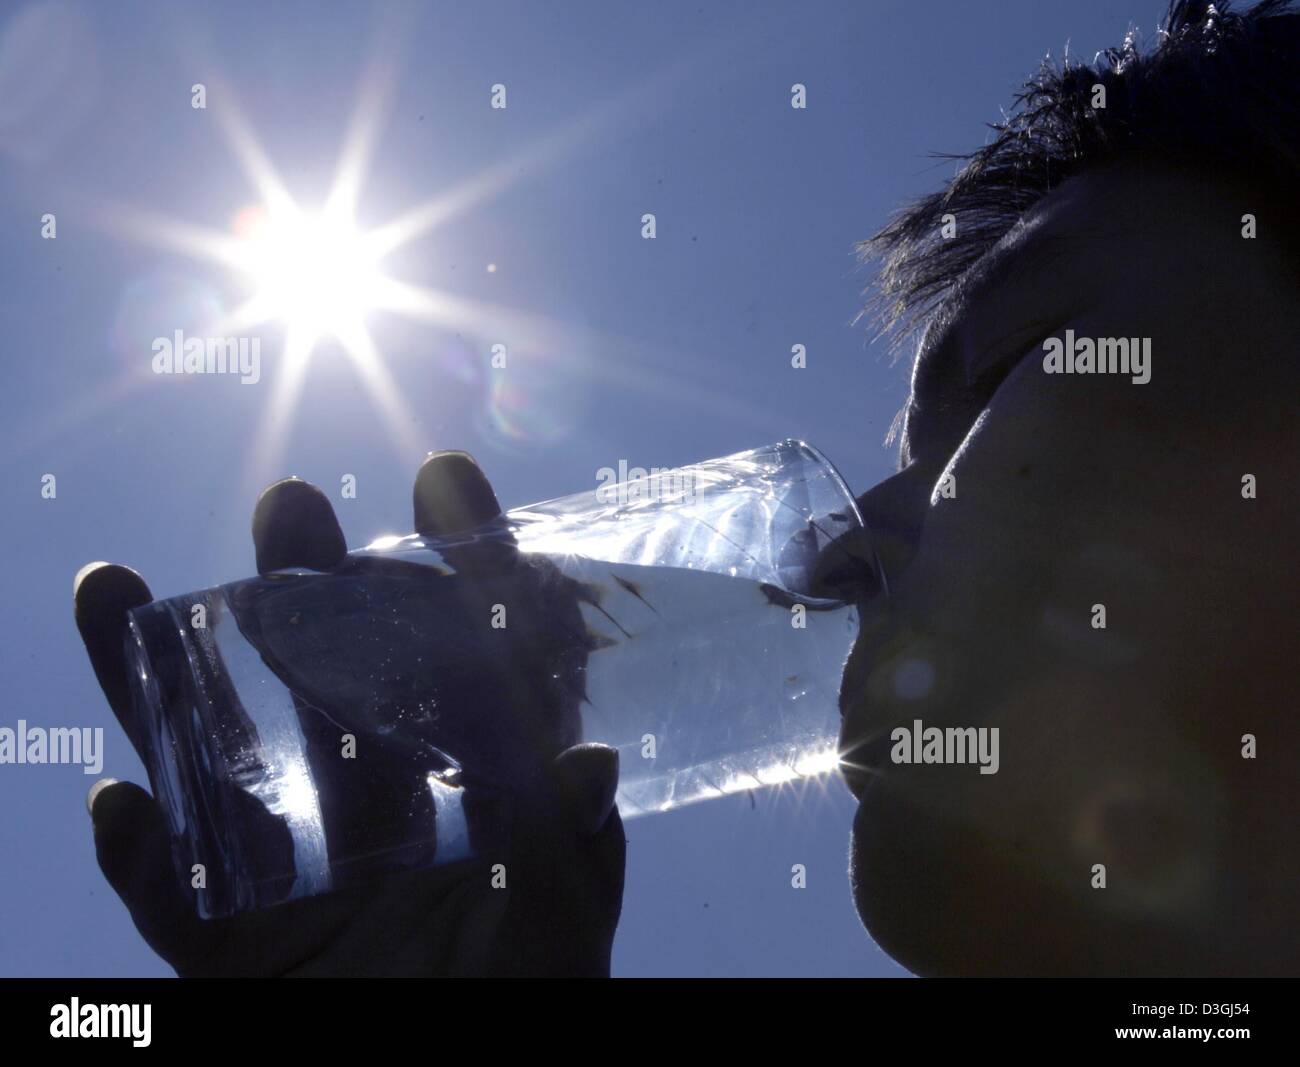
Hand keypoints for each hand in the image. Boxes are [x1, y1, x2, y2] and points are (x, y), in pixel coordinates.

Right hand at [75, 451, 624, 975]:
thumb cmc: (522, 1009)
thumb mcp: (562, 931)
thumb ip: (574, 853)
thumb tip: (593, 760)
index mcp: (468, 796)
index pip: (463, 663)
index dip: (455, 569)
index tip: (442, 477)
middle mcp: (376, 811)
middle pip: (329, 684)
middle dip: (305, 593)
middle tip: (289, 507)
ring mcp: (296, 872)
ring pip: (221, 760)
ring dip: (170, 682)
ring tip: (118, 590)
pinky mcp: (232, 946)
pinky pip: (172, 897)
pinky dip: (136, 857)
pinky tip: (117, 803)